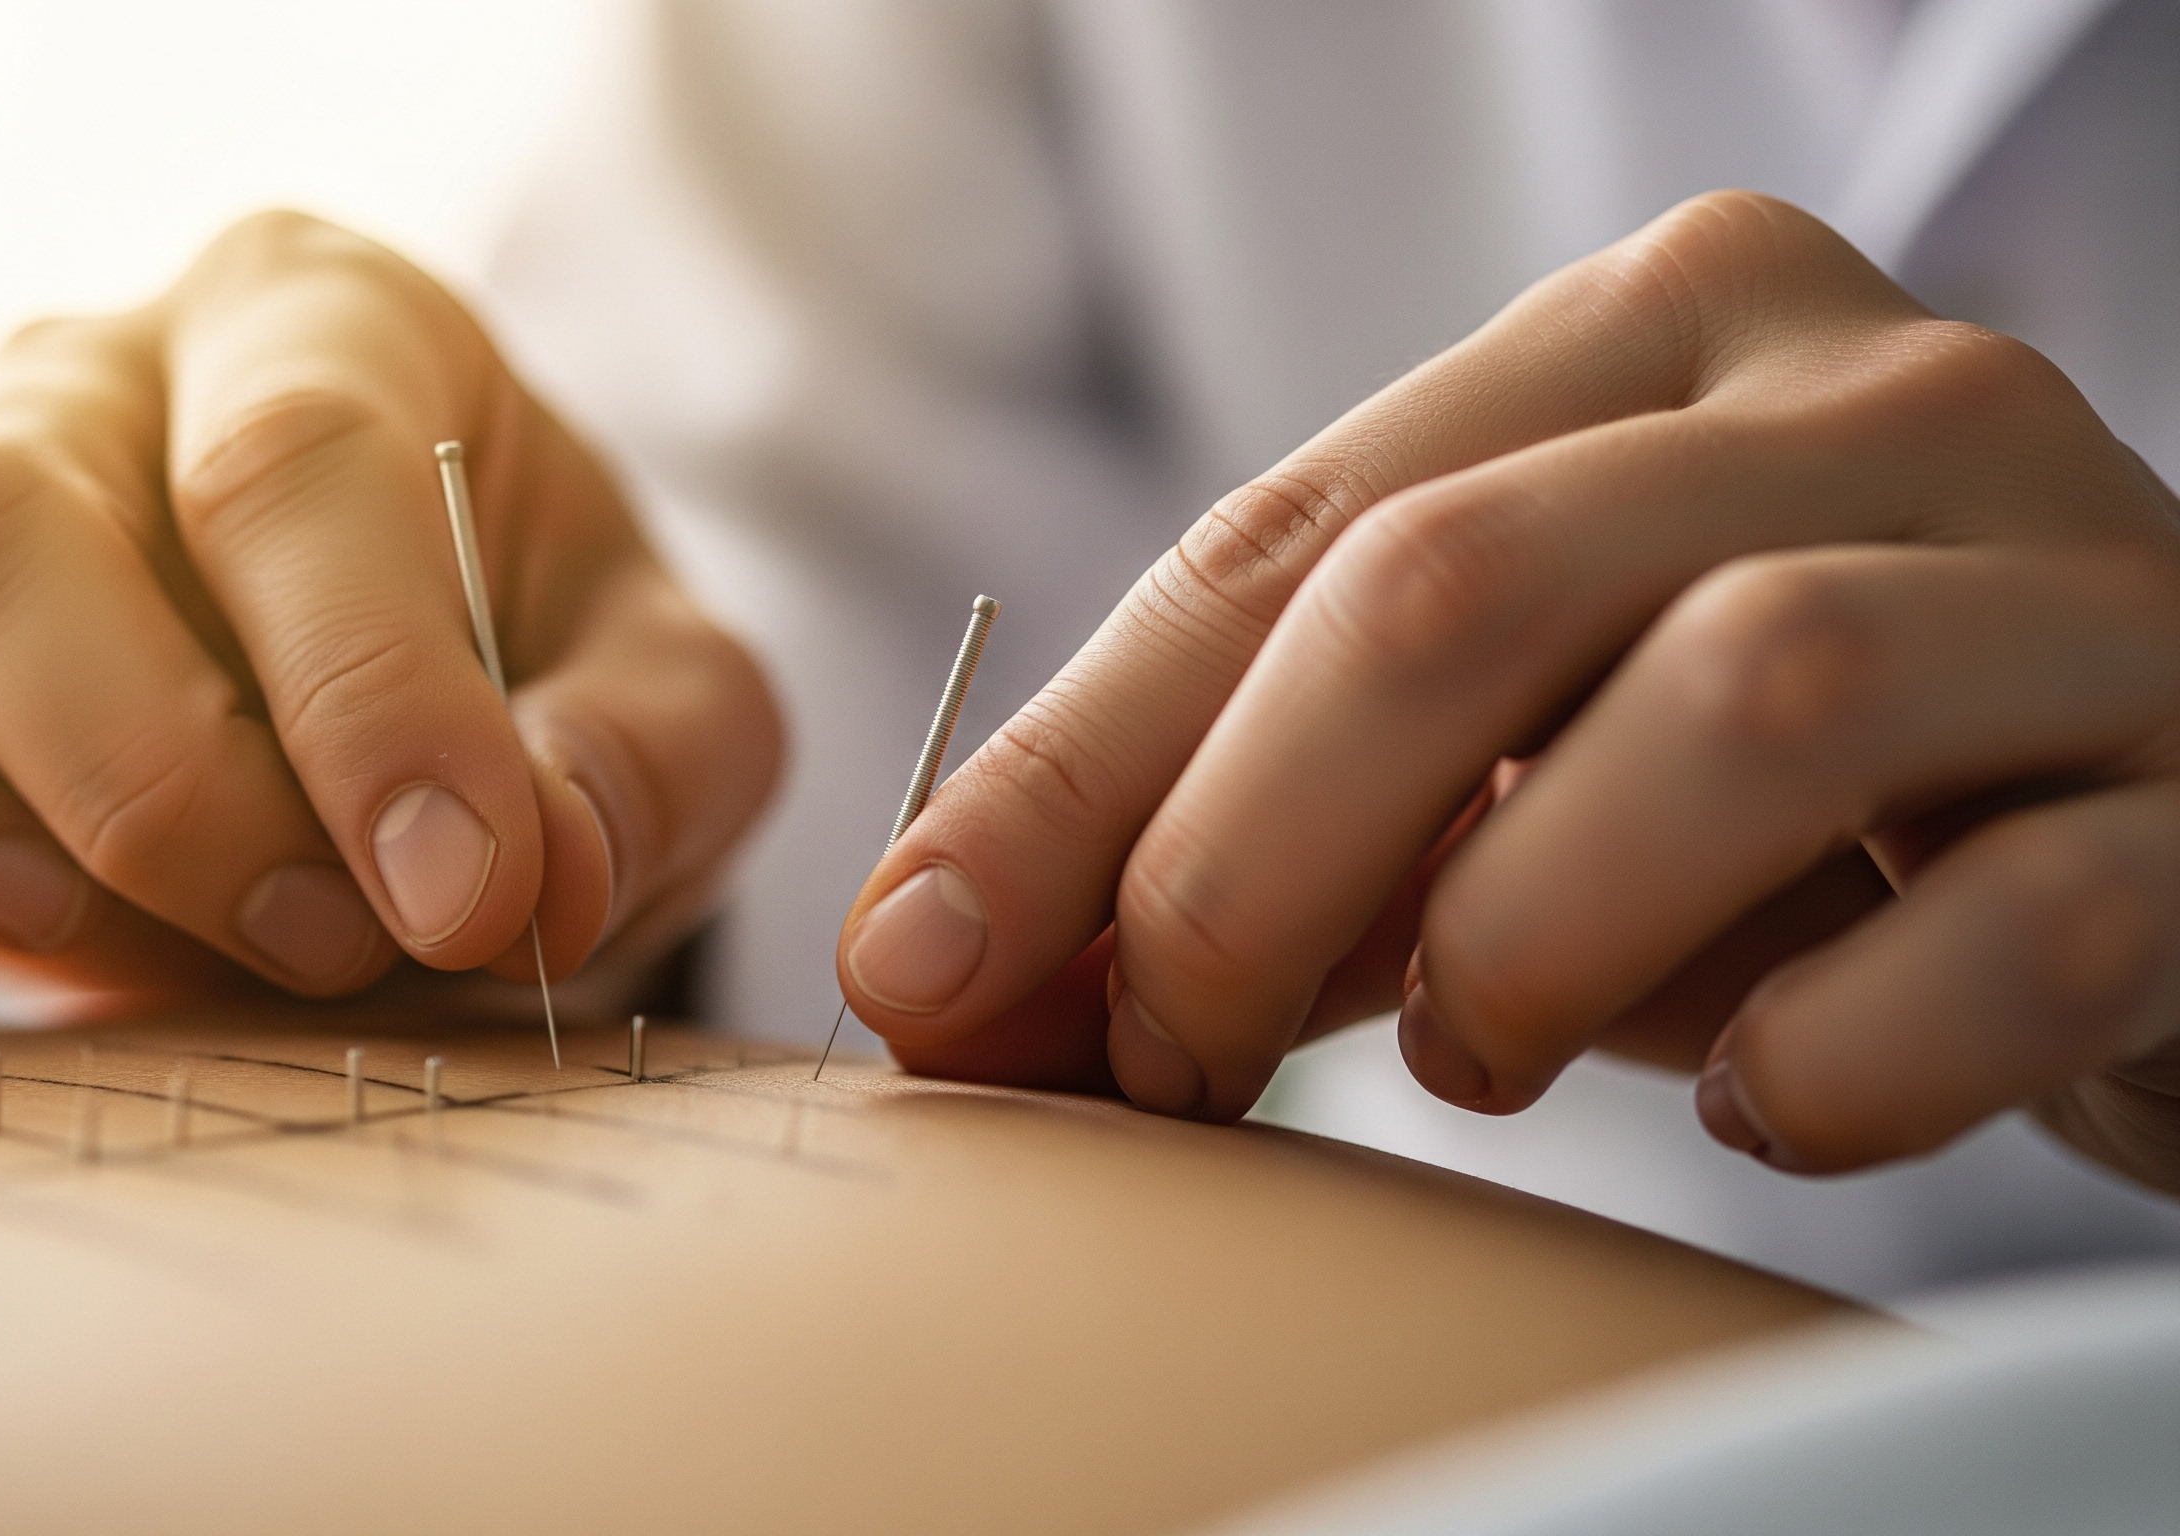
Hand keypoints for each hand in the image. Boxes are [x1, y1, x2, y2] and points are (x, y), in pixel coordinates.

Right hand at [0, 212, 778, 1003]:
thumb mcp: (668, 709)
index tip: (464, 891)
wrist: (410, 729)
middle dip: (150, 784)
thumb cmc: (540, 686)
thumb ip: (645, 763)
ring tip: (73, 949)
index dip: (374, 696)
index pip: (295, 462)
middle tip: (315, 948)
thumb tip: (522, 869)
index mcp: (322, 328)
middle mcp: (85, 380)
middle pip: (0, 526)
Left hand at [840, 191, 2179, 1194]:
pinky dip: (1840, 1054)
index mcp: (1662, 335)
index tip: (921, 966)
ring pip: (1752, 700)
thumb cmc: (1805, 812)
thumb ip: (1279, 845)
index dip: (1074, 772)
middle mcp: (1879, 399)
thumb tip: (954, 965)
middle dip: (1248, 859)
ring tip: (1471, 1060)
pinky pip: (2024, 922)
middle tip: (1176, 1052)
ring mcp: (2087, 583)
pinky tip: (1766, 1105)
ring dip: (1528, 930)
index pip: (1292, 536)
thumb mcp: (1518, 779)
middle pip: (1468, 587)